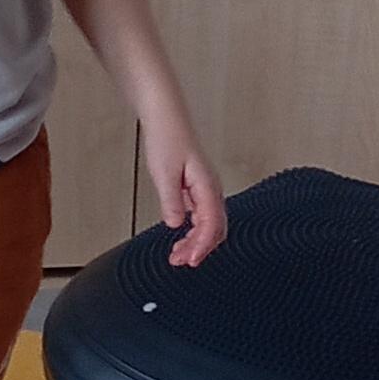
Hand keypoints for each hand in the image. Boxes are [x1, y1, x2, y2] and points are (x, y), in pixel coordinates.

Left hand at [149, 132, 226, 265]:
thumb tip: (174, 223)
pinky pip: (201, 215)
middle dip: (199, 248)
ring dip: (195, 241)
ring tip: (177, 254)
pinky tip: (181, 236)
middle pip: (214, 228)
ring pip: (208, 223)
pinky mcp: (196, 187)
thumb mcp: (164, 173)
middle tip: (179, 261)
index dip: (202, 246)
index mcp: (207, 186)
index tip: (190, 260)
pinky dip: (193, 230)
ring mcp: (205, 188)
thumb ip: (171, 200)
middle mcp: (210, 189)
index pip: (211, 225)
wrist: (165, 118)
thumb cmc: (167, 139)